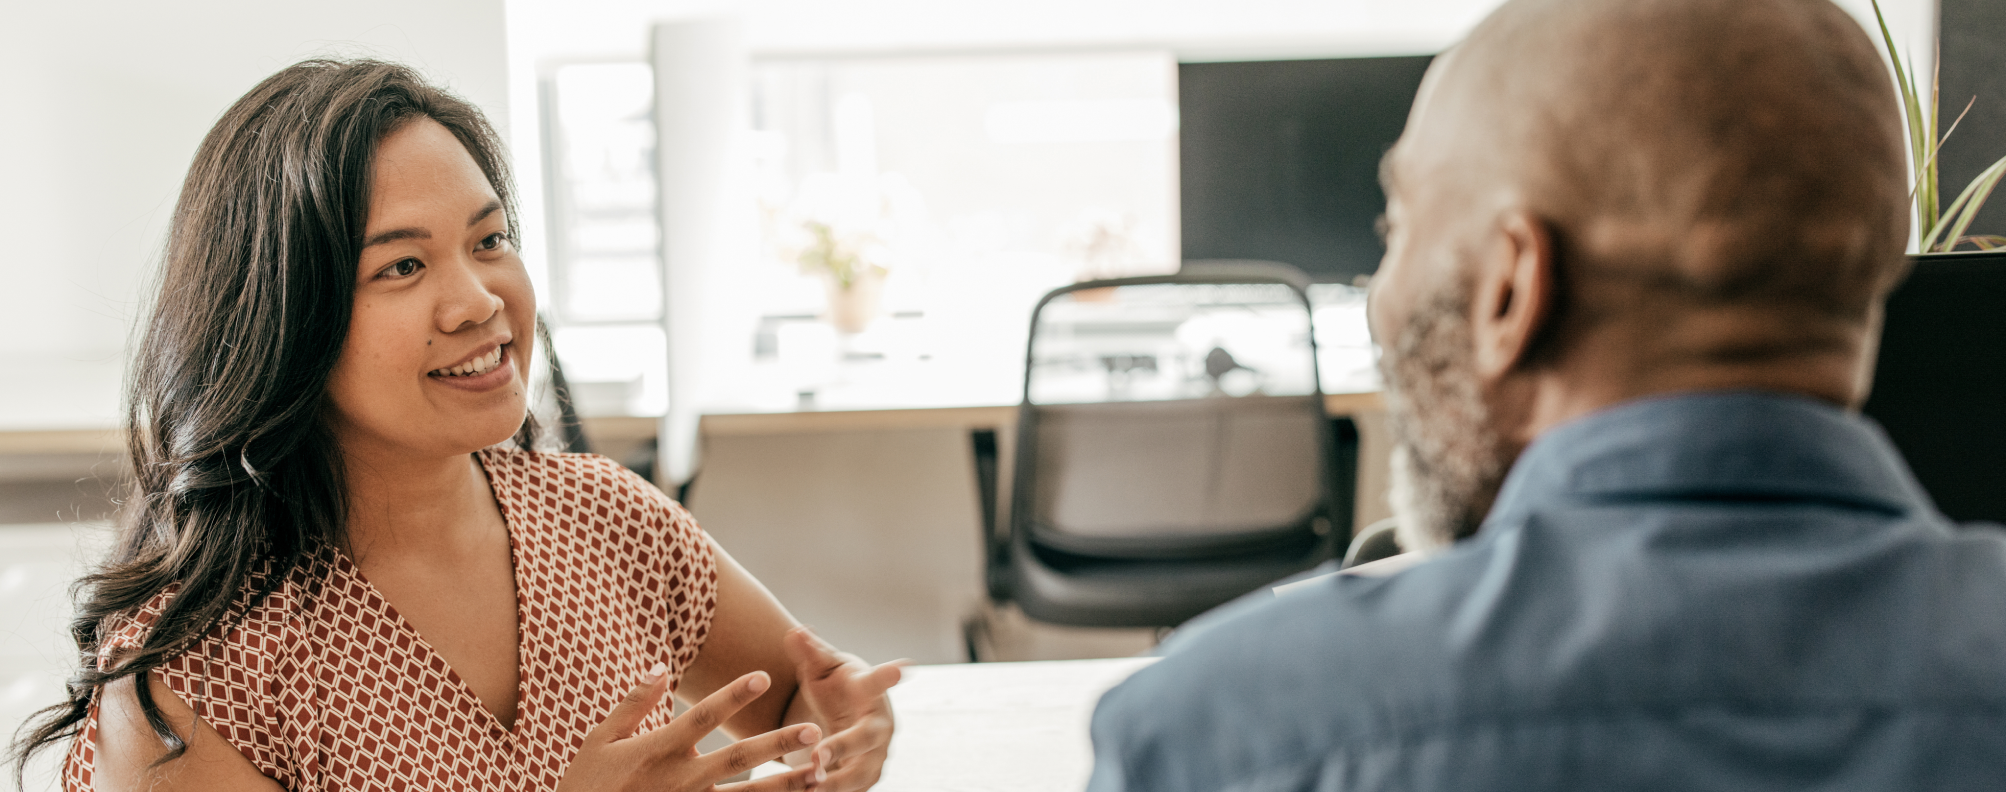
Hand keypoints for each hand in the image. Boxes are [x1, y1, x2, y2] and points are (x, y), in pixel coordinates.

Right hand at [558, 664, 828, 791]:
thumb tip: (661, 667)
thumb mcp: (600, 740)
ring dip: (785, 786)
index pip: (702, 717)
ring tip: (819, 773)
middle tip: (814, 731)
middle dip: (777, 745)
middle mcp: (679, 780)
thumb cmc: (586, 785)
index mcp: (657, 750)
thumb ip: (634, 704)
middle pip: (738, 760)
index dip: (733, 695)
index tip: (764, 675)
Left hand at [781, 627, 905, 790]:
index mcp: (869, 691)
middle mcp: (879, 724)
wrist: (846, 719)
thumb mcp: (821, 669)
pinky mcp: (867, 778)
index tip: (904, 667)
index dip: (889, 675)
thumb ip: (810, 653)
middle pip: (868, 737)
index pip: (878, 681)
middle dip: (843, 747)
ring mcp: (876, 754)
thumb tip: (795, 632)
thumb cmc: (836, 688)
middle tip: (818, 756)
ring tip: (810, 789)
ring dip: (837, 782)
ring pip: (862, 773)